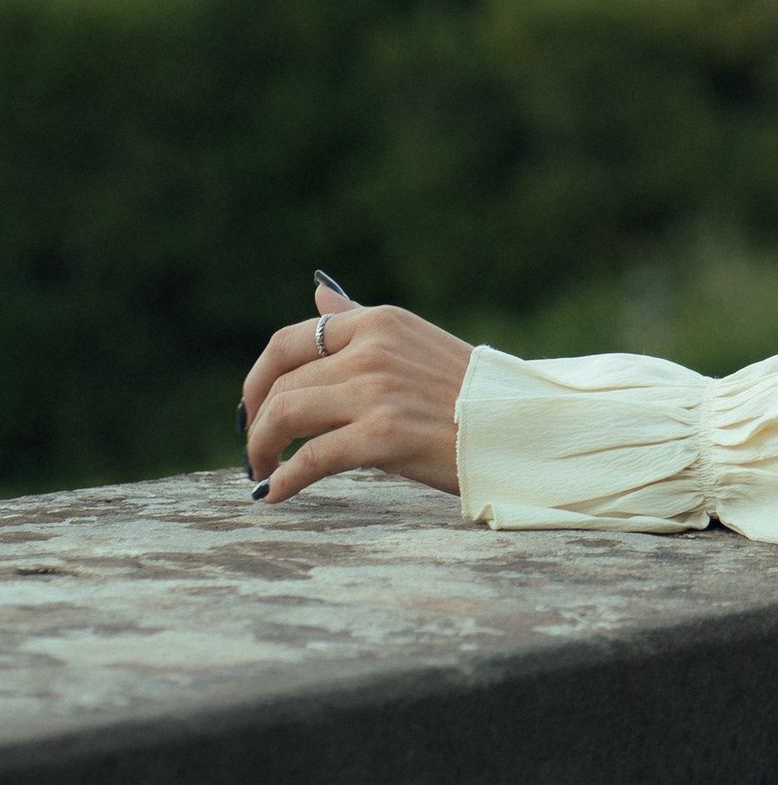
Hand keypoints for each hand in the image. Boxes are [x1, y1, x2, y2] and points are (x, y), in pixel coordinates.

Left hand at [242, 285, 472, 504]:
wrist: (518, 428)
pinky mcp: (382, 435)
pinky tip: (275, 494)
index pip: (288, 341)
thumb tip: (319, 290)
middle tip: (256, 452)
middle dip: (256, 423)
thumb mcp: (412, 342)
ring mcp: (377, 391)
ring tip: (263, 471)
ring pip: (285, 415)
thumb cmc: (466, 393)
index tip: (252, 409)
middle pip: (281, 384)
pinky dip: (284, 480)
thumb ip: (359, 320)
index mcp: (379, 322)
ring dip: (261, 449)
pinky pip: (310, 458)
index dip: (257, 380)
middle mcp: (373, 349)